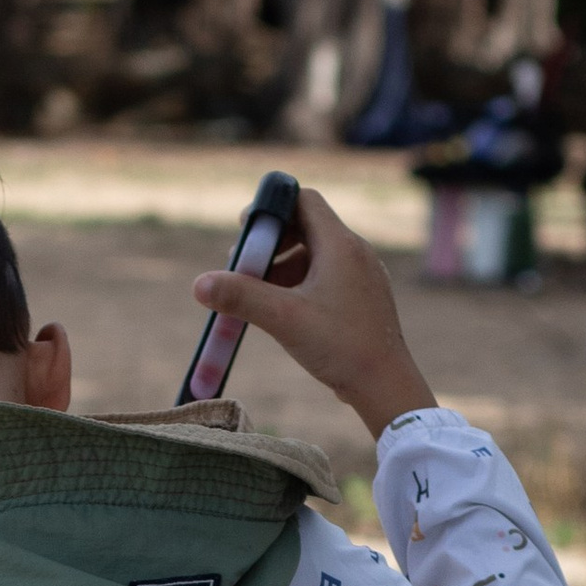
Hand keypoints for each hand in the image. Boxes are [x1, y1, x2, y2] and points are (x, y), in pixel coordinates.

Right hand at [193, 187, 434, 437]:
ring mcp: (363, 275)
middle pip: (307, 227)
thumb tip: (200, 284)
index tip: (246, 230)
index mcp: (340, 244)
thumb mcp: (283, 319)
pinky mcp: (364, 298)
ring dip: (285, 267)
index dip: (272, 208)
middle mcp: (356, 252)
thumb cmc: (340, 346)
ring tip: (260, 295)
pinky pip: (329, 277)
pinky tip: (287, 313)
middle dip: (272, 243)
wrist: (385, 384)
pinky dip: (303, 284)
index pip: (304, 200)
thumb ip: (242, 297)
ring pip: (317, 255)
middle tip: (245, 267)